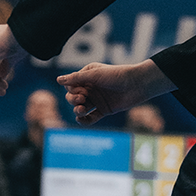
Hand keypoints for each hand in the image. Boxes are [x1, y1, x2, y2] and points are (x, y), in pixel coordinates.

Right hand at [57, 60, 174, 125]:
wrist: (138, 85)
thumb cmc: (117, 75)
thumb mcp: (95, 75)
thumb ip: (76, 78)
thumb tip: (58, 80)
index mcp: (87, 77)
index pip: (71, 86)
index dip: (72, 90)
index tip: (82, 91)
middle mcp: (90, 88)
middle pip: (73, 98)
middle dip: (73, 100)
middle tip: (82, 100)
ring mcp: (97, 100)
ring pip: (80, 108)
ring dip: (77, 110)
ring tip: (82, 110)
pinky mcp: (104, 110)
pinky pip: (90, 118)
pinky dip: (85, 120)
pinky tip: (82, 119)